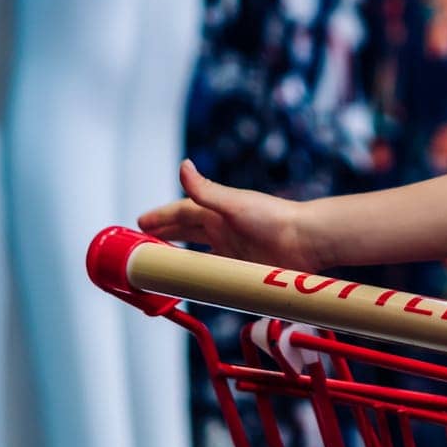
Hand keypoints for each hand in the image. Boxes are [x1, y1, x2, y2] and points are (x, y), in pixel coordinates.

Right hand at [139, 160, 325, 270]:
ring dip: (179, 255)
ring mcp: (232, 249)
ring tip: (159, 260)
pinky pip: (213, 273)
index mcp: (217, 212)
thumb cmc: (273, 218)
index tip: (139, 223)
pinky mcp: (241, 268)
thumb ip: (206, 191)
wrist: (306, 241)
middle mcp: (222, 229)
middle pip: (186, 232)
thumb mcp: (234, 204)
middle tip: (141, 242)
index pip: (181, 213)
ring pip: (197, 252)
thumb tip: (183, 165)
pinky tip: (192, 281)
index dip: (160, 218)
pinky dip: (199, 275)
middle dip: (164, 235)